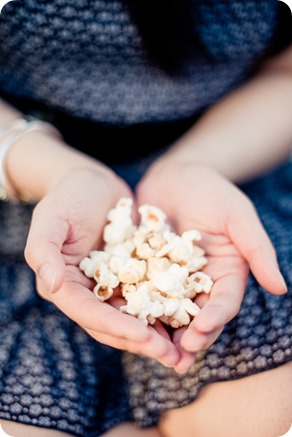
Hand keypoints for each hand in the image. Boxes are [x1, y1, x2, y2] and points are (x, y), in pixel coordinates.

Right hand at [25, 166, 179, 366]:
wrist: (92, 182)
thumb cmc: (68, 196)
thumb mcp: (51, 218)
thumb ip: (44, 252)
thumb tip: (52, 285)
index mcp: (65, 285)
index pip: (90, 314)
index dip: (117, 328)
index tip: (144, 337)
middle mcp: (88, 291)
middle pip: (114, 324)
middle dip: (142, 341)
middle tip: (172, 358)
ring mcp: (110, 285)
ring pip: (134, 316)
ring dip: (158, 335)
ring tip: (185, 352)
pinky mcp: (130, 275)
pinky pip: (149, 296)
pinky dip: (166, 310)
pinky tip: (188, 319)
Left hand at [137, 160, 286, 371]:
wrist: (175, 176)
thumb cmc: (211, 190)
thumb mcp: (238, 215)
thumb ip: (257, 249)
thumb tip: (280, 288)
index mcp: (225, 273)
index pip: (223, 302)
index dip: (214, 319)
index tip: (201, 332)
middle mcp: (200, 281)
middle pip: (196, 316)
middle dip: (188, 338)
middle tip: (175, 358)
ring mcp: (172, 278)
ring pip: (168, 311)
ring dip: (161, 333)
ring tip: (150, 351)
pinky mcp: (147, 270)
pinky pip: (141, 292)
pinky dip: (136, 308)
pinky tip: (124, 322)